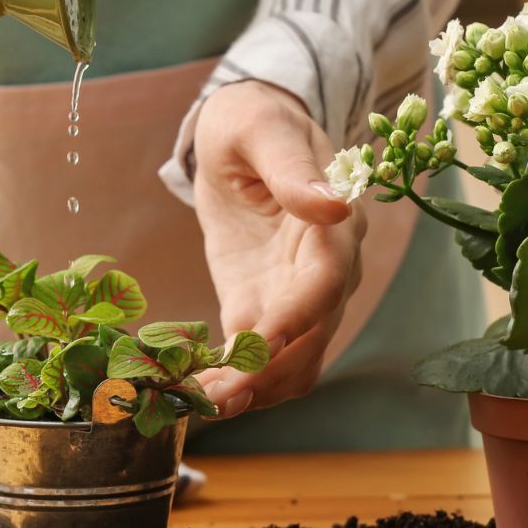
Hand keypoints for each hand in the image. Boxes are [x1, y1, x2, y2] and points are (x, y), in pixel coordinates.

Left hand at [191, 80, 366, 417]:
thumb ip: (291, 166)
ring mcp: (297, 296)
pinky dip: (233, 383)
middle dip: (266, 373)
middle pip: (312, 337)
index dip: (298, 315)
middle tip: (213, 398)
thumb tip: (333, 207)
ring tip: (197, 406)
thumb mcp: (261, 128)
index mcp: (334, 223)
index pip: (327, 280)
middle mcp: (329, 270)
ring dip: (251, 391)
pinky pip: (259, 361)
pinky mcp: (263, 308)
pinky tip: (193, 396)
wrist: (242, 133)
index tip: (257, 342)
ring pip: (293, 363)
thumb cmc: (252, 120)